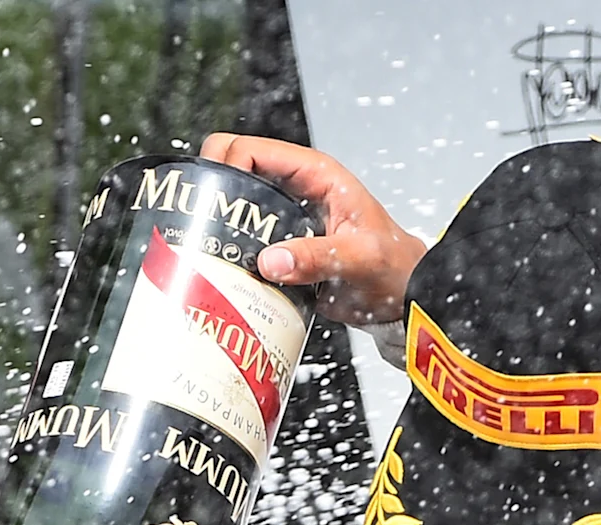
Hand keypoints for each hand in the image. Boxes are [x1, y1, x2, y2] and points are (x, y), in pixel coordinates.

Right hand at [200, 133, 427, 331]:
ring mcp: (285, 220)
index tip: (213, 199)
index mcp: (316, 175)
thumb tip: (270, 260)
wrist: (401, 297)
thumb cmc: (393, 268)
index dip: (226, 165)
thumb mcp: (360, 260)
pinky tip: (220, 270)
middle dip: (212, 193)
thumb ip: (318, 258)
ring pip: (234, 209)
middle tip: (199, 223)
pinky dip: (228, 253)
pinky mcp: (279, 248)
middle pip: (234, 172)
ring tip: (202, 248)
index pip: (255, 150)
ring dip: (216, 226)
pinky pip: (243, 242)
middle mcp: (296, 191)